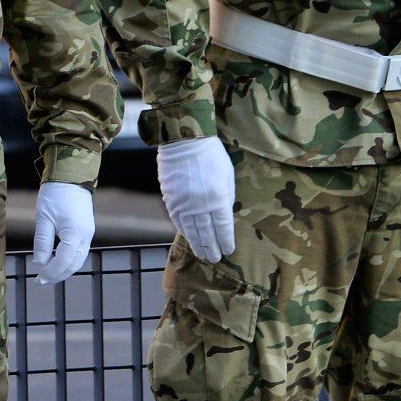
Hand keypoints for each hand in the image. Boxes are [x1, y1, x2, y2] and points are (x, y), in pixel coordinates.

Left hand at [30, 182, 93, 286]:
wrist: (71, 176)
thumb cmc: (55, 194)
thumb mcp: (43, 218)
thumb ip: (43, 242)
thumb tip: (39, 264)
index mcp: (75, 233)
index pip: (64, 261)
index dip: (51, 273)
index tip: (38, 280)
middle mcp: (86, 236)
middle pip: (74, 264)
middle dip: (58, 275)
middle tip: (41, 281)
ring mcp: (89, 233)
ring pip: (78, 259)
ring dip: (64, 269)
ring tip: (48, 274)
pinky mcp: (87, 229)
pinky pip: (80, 251)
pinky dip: (69, 260)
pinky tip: (57, 261)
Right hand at [158, 136, 237, 262]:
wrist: (184, 141)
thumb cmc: (212, 155)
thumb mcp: (227, 175)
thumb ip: (227, 198)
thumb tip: (225, 216)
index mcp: (218, 198)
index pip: (223, 228)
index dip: (226, 241)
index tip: (229, 250)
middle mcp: (200, 204)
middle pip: (207, 233)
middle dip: (212, 248)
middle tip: (215, 259)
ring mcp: (183, 203)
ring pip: (191, 230)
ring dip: (197, 244)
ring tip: (202, 254)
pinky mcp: (171, 199)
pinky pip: (178, 220)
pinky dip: (184, 231)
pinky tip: (188, 237)